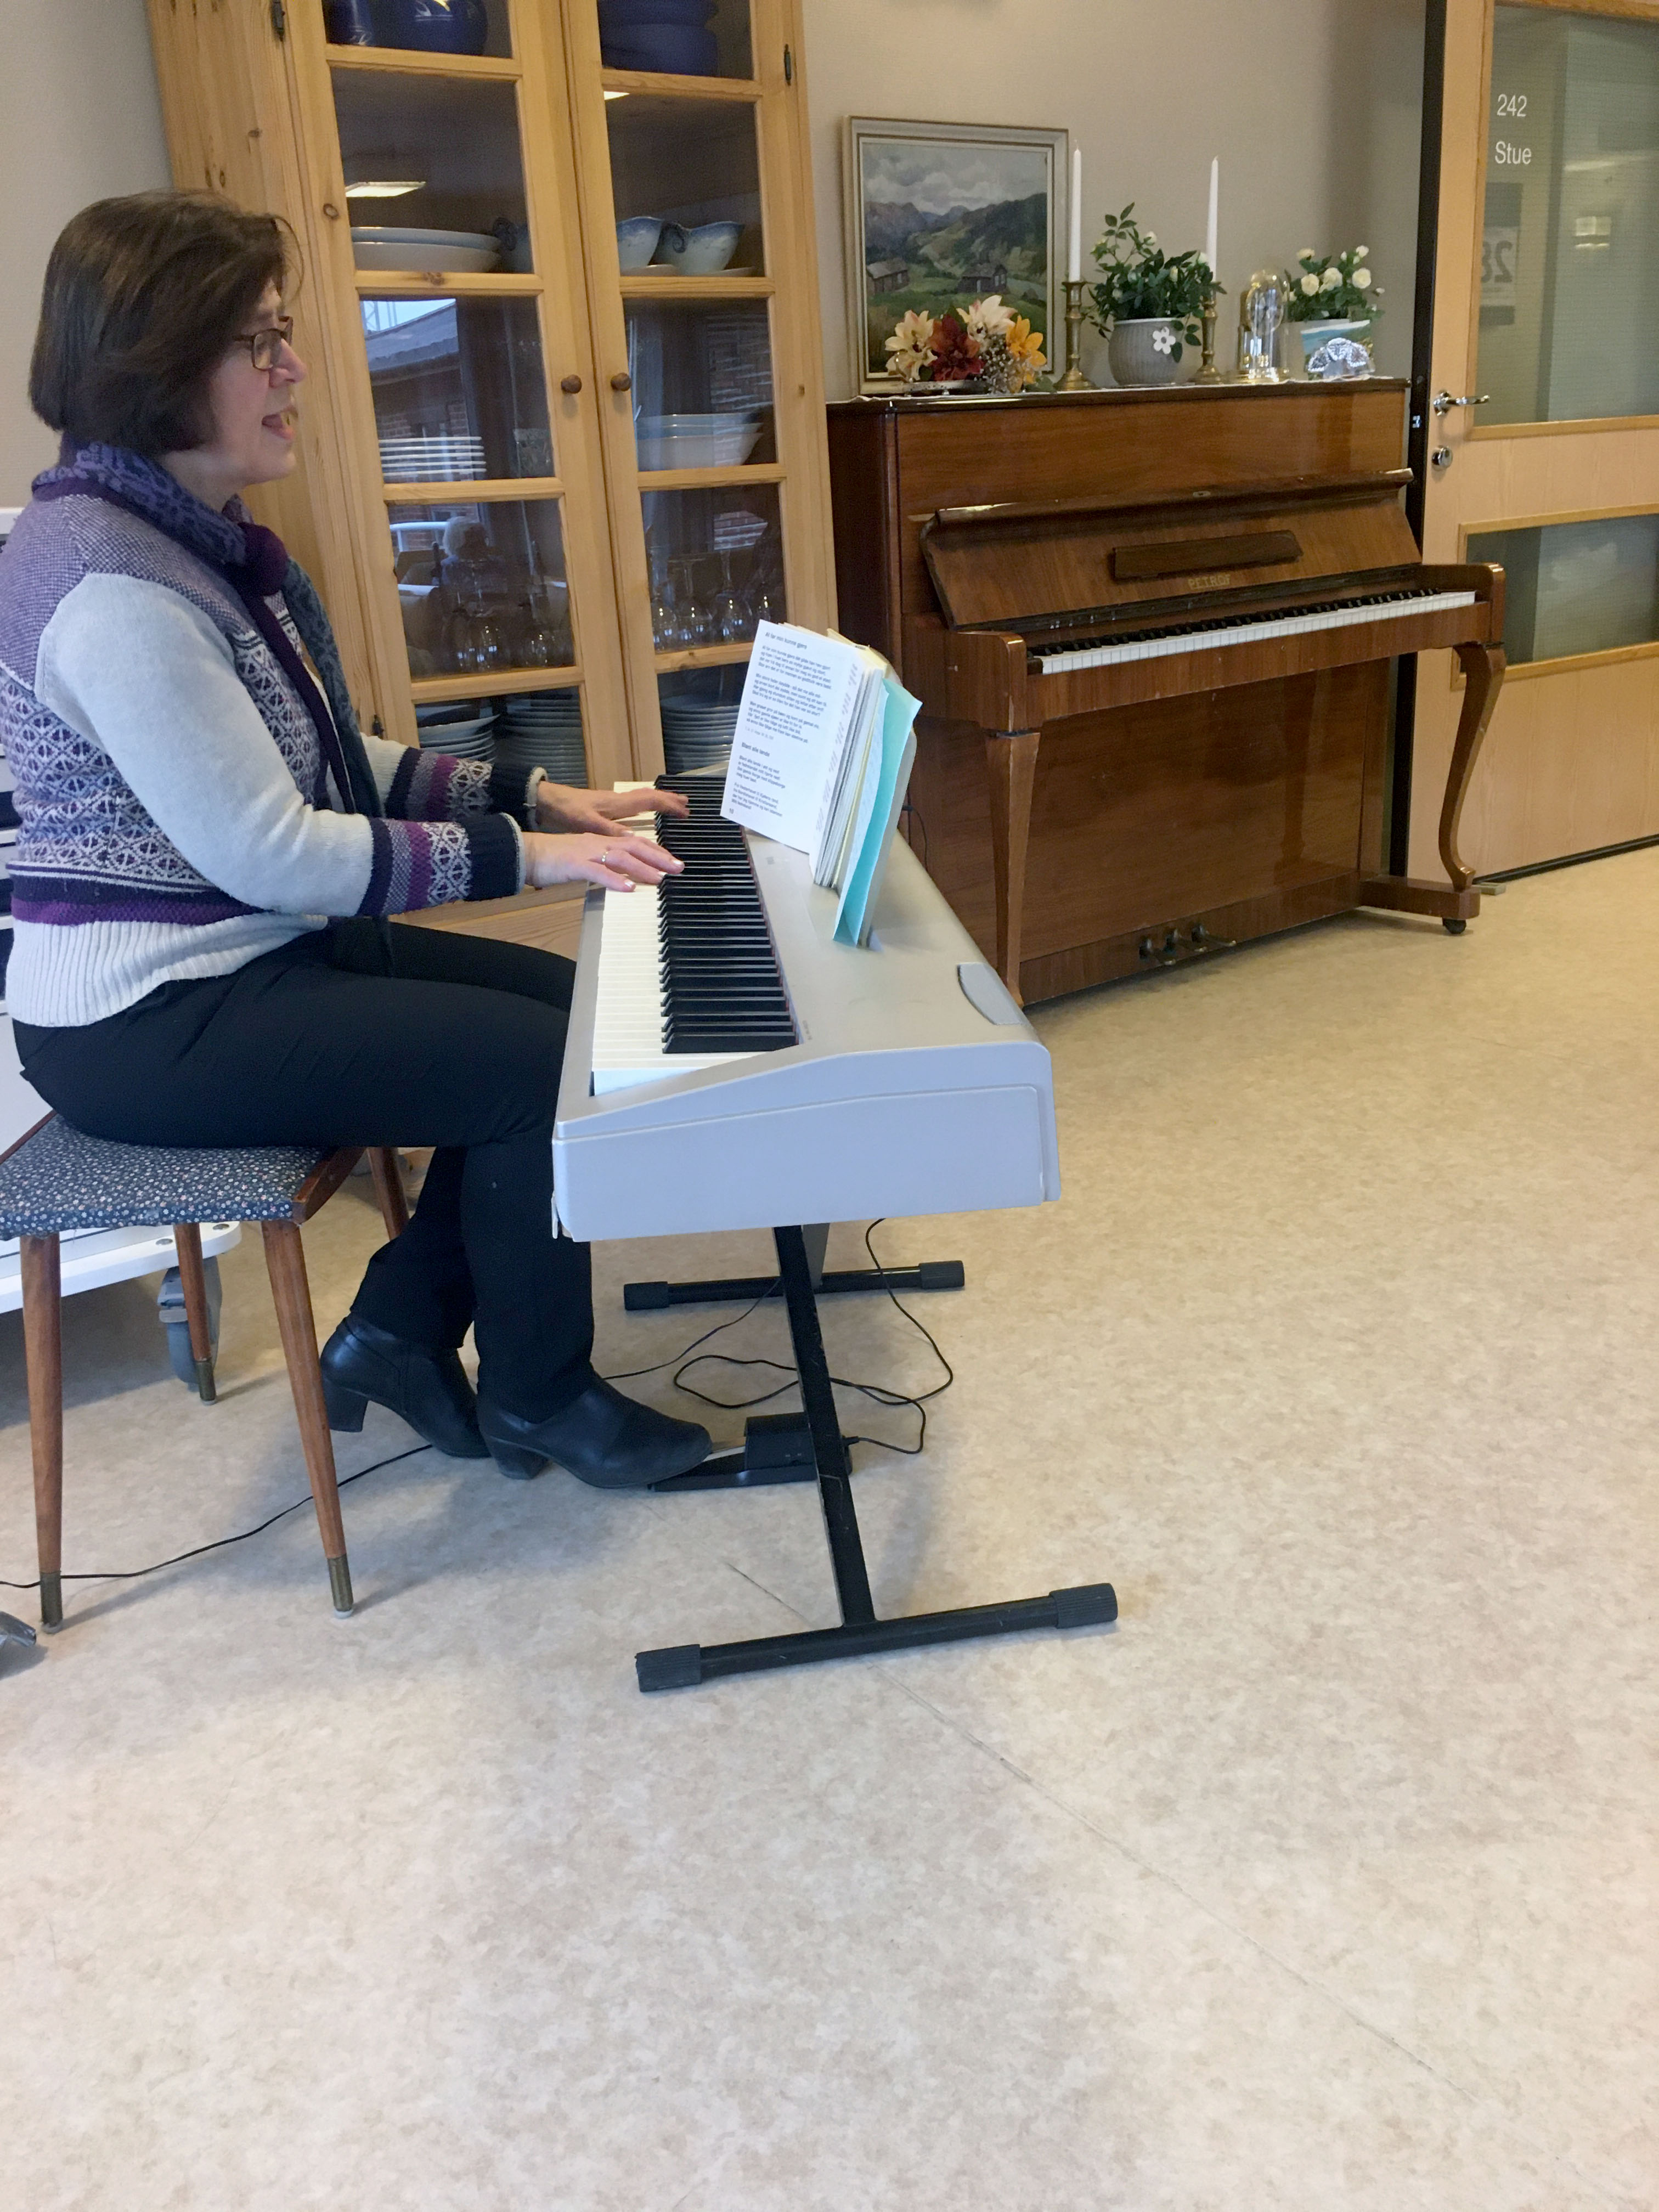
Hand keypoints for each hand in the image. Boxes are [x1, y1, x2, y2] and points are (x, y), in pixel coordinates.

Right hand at [521, 830, 683, 893]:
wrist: (526, 852)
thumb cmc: (553, 859)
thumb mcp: (584, 859)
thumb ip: (603, 865)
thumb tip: (622, 876)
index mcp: (600, 841)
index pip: (634, 843)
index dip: (655, 850)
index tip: (672, 860)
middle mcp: (598, 843)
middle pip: (634, 847)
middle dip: (659, 857)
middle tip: (678, 868)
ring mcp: (587, 852)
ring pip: (621, 858)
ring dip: (643, 868)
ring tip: (660, 879)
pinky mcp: (575, 864)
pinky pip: (599, 872)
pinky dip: (616, 880)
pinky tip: (629, 888)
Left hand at [534, 781, 690, 834]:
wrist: (548, 801)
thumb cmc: (566, 811)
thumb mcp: (587, 823)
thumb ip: (609, 830)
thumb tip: (633, 838)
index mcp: (618, 804)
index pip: (650, 800)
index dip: (668, 805)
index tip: (685, 812)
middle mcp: (618, 800)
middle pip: (650, 796)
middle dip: (669, 799)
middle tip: (687, 804)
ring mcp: (612, 802)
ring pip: (642, 797)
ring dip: (659, 799)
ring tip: (673, 802)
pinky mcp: (605, 806)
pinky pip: (633, 802)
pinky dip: (645, 803)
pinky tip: (644, 809)